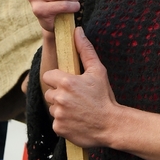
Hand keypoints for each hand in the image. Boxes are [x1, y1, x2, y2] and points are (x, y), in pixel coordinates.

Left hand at [43, 28, 120, 147]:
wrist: (111, 125)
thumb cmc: (104, 97)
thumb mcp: (98, 71)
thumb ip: (85, 50)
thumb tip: (78, 31)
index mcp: (66, 82)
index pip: (48, 76)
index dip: (57, 79)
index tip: (67, 82)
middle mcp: (59, 98)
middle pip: (49, 92)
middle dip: (59, 94)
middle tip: (75, 97)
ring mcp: (58, 114)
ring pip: (53, 107)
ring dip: (61, 108)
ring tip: (77, 109)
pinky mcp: (59, 129)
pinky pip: (56, 122)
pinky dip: (64, 122)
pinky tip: (76, 120)